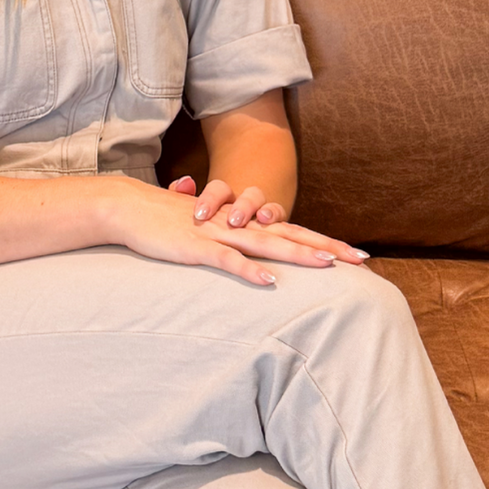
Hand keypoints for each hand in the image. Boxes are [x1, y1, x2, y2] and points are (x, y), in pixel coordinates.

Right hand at [128, 176, 366, 285]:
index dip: (322, 240)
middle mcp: (235, 224)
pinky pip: (228, 260)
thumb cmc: (160, 219)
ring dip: (298, 254)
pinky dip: (250, 270)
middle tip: (361, 259)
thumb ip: (217, 231)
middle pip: (289, 235)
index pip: (289, 230)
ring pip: (266, 244)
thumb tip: (228, 233)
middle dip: (327, 247)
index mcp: (239, 222)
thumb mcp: (198, 225)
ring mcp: (217, 234)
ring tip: (329, 265)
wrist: (127, 207)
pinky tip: (270, 282)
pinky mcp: (196, 247)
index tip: (353, 254)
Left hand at [189, 175, 287, 228]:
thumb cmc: (205, 218)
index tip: (199, 215)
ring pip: (271, 209)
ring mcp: (264, 216)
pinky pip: (286, 227)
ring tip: (263, 218)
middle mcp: (247, 204)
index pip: (220, 190)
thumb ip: (180, 194)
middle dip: (244, 206)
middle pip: (250, 197)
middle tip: (233, 220)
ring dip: (269, 212)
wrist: (236, 222)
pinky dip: (288, 231)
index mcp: (225, 198)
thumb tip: (183, 183)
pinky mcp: (278, 232)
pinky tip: (281, 236)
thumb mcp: (190, 208)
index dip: (211, 200)